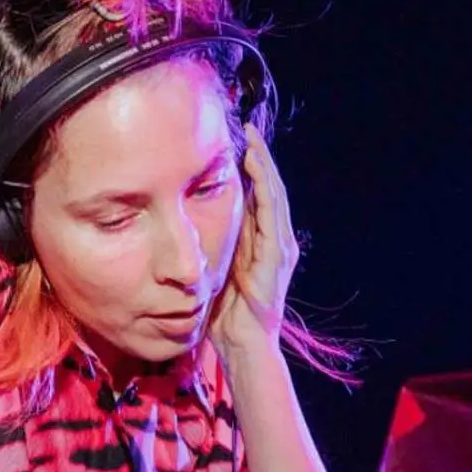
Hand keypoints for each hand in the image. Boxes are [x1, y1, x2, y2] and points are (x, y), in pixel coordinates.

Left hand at [210, 122, 297, 364]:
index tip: (239, 141)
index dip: (252, 168)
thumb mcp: (218, 268)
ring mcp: (280, 248)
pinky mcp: (276, 257)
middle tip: (248, 127)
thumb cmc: (226, 313)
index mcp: (264, 243)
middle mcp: (277, 241)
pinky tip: (255, 168)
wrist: (243, 344)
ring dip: (264, 166)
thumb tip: (192, 221)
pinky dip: (264, 188)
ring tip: (252, 139)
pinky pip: (271, 214)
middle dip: (260, 157)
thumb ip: (216, 245)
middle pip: (270, 188)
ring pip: (274, 195)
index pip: (259, 196)